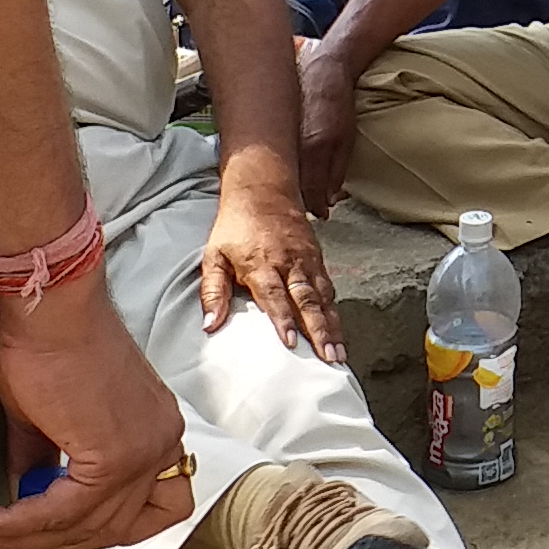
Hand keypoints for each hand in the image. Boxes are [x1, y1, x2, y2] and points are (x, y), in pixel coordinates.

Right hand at [0, 281, 191, 548]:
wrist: (49, 304)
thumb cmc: (48, 340)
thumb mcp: (50, 415)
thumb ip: (47, 461)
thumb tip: (27, 497)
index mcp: (157, 430)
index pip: (137, 509)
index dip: (85, 530)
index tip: (36, 535)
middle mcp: (163, 443)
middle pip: (115, 527)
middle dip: (51, 542)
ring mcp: (146, 450)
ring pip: (90, 526)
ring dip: (27, 538)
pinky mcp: (115, 456)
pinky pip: (65, 512)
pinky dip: (20, 525)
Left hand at [198, 165, 340, 361]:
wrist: (262, 190)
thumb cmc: (235, 227)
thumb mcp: (214, 256)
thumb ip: (212, 292)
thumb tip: (209, 326)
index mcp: (260, 265)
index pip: (275, 297)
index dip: (284, 320)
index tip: (292, 344)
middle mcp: (288, 264)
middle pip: (306, 300)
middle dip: (319, 331)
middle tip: (330, 357)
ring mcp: (306, 261)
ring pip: (323, 297)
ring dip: (332, 326)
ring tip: (339, 353)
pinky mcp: (317, 259)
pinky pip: (328, 288)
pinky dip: (334, 311)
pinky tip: (339, 330)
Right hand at [291, 38, 357, 211]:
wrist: (322, 70)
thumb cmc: (338, 103)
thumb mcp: (347, 140)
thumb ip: (336, 173)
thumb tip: (329, 200)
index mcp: (315, 149)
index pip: (309, 193)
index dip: (315, 208)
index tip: (322, 214)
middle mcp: (293, 146)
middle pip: (290, 188)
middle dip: (299, 202)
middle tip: (310, 208)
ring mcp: (280, 139)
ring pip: (280, 176)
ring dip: (288, 187)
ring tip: (298, 192)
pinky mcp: (272, 133)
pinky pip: (274, 160)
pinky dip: (281, 171)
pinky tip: (286, 172)